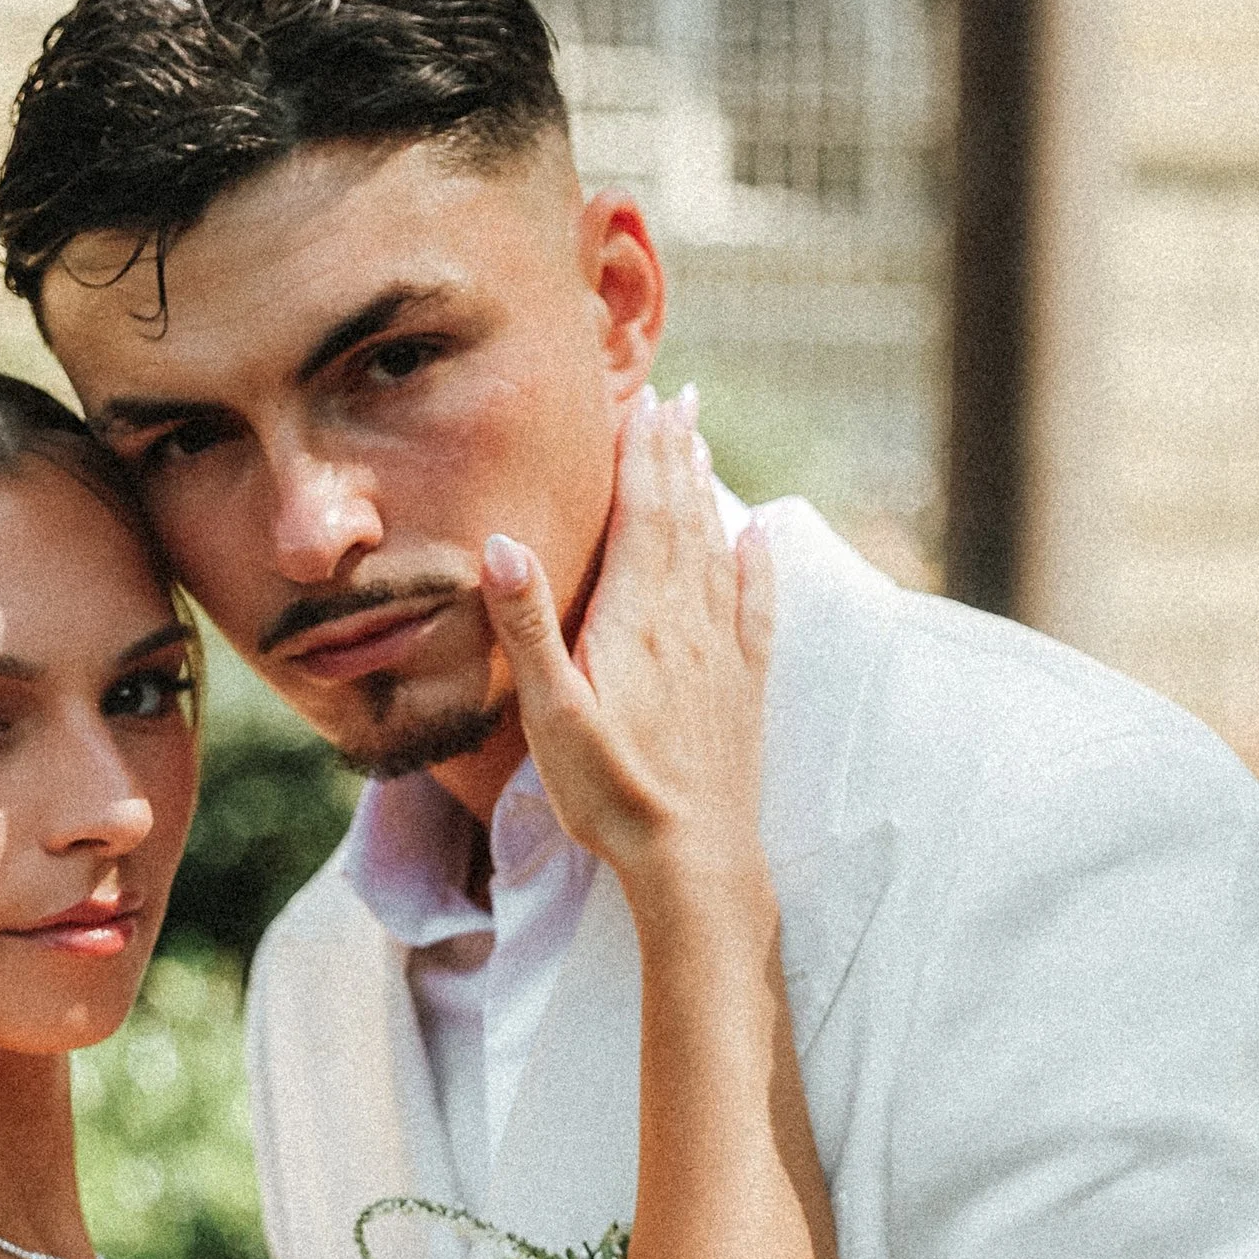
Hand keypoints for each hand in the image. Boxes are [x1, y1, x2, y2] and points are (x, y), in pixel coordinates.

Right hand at [487, 381, 775, 913]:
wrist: (694, 861)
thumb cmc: (612, 794)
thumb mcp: (552, 714)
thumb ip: (529, 626)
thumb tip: (503, 543)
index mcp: (633, 621)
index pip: (639, 516)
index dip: (640, 455)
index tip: (641, 400)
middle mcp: (684, 624)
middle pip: (680, 519)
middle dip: (674, 455)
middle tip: (676, 397)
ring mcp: (719, 654)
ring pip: (714, 551)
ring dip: (706, 492)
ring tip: (702, 443)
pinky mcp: (742, 689)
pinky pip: (753, 607)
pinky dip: (753, 563)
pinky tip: (755, 537)